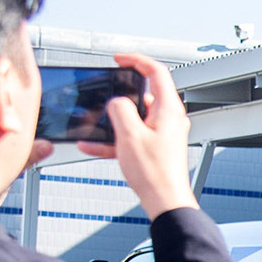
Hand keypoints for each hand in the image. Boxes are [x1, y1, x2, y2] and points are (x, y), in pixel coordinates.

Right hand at [77, 53, 195, 219]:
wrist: (165, 202)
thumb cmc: (155, 173)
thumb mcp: (130, 135)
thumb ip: (120, 111)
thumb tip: (117, 102)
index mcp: (168, 110)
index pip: (157, 72)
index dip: (137, 61)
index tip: (120, 59)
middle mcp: (169, 119)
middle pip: (143, 95)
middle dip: (119, 96)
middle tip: (103, 97)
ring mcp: (162, 134)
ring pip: (134, 118)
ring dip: (112, 121)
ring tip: (93, 125)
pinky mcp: (155, 148)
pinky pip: (131, 136)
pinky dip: (114, 139)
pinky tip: (92, 146)